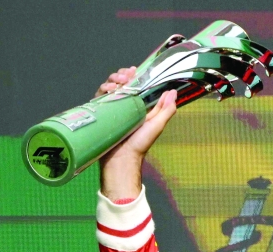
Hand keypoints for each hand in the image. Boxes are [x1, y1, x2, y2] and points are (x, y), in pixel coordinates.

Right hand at [97, 66, 177, 200]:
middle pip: (120, 84)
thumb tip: (173, 92)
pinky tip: (107, 90)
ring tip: (117, 83)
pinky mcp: (101, 114)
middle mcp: (124, 107)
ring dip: (112, 81)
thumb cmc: (139, 144)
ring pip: (109, 88)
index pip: (135, 86)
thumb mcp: (156, 126)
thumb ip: (166, 110)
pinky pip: (99, 98)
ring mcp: (112, 110)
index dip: (134, 76)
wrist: (120, 160)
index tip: (134, 71)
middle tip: (125, 76)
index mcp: (138, 107)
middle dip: (121, 76)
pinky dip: (102, 90)